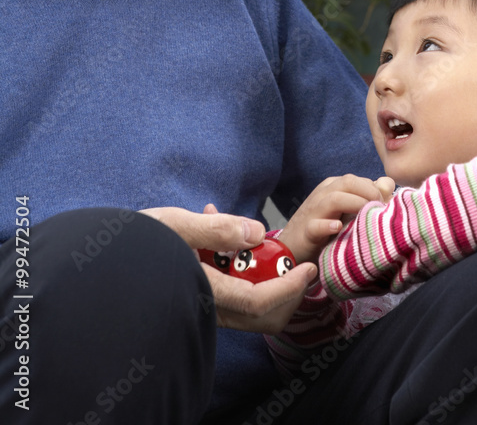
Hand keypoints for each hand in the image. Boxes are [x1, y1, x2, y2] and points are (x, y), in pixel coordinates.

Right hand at [141, 205, 316, 332]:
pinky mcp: (200, 303)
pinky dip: (246, 275)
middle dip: (286, 292)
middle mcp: (206, 309)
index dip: (288, 287)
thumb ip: (215, 228)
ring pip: (250, 310)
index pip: (257, 302)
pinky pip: (234, 297)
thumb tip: (256, 233)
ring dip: (268, 282)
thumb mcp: (173, 225)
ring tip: (261, 245)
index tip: (306, 268)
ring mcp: (203, 309)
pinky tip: (230, 242)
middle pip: (261, 316)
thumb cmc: (134, 243)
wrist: (104, 262)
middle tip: (298, 264)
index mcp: (203, 292)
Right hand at [278, 174, 394, 264]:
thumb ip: (368, 196)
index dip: (375, 190)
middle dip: (369, 192)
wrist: (291, 248)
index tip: (387, 206)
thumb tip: (388, 183)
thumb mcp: (347, 211)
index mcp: (333, 187)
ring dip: (355, 204)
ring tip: (367, 216)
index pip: (358, 180)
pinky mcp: (306, 232)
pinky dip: (328, 225)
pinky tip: (338, 228)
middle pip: (348, 182)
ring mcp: (313, 212)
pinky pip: (315, 225)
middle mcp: (323, 195)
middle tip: (381, 209)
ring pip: (334, 199)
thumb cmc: (325, 230)